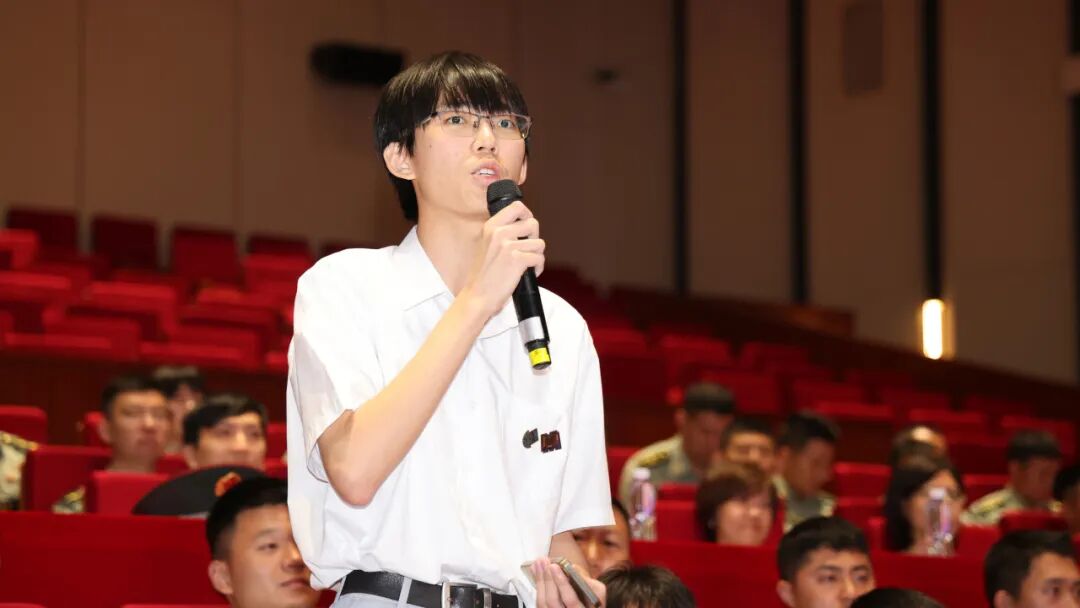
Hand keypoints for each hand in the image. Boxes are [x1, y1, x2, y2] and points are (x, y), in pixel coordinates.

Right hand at [460, 200, 544, 316]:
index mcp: (491, 227)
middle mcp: (499, 233)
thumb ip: (502, 233)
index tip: (527, 228)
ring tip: (526, 265)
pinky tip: (527, 274)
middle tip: (527, 250)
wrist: (478, 296)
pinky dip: (537, 268)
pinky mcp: (517, 260)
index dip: (527, 215)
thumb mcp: (487, 245)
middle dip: (535, 238)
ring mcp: (508, 246)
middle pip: (533, 223)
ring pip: (539, 243)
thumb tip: (524, 225)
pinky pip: (539, 258)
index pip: (517, 207)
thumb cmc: (484, 274)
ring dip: (536, 256)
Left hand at [532, 557, 605, 607]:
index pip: (570, 600)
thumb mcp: (599, 591)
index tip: (554, 566)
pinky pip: (540, 602)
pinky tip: (536, 572)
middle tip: (544, 562)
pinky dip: (537, 586)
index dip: (561, 583)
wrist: (589, 607)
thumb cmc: (595, 599)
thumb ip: (587, 581)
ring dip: (539, 581)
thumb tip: (571, 568)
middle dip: (547, 580)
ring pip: (543, 603)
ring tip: (538, 563)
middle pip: (553, 602)